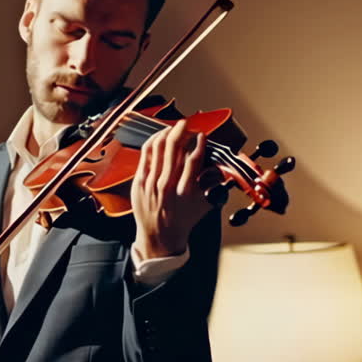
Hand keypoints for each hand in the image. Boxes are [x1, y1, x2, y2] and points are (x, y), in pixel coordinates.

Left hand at [130, 119, 210, 258]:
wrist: (160, 236)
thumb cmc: (182, 220)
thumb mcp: (204, 204)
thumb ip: (214, 184)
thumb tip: (221, 167)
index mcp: (185, 190)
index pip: (194, 158)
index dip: (200, 143)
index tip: (202, 136)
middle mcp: (166, 185)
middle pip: (174, 147)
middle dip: (182, 131)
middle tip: (187, 124)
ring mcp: (150, 182)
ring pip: (158, 147)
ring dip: (167, 133)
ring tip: (173, 128)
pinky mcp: (139, 181)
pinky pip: (145, 155)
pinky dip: (153, 142)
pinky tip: (160, 138)